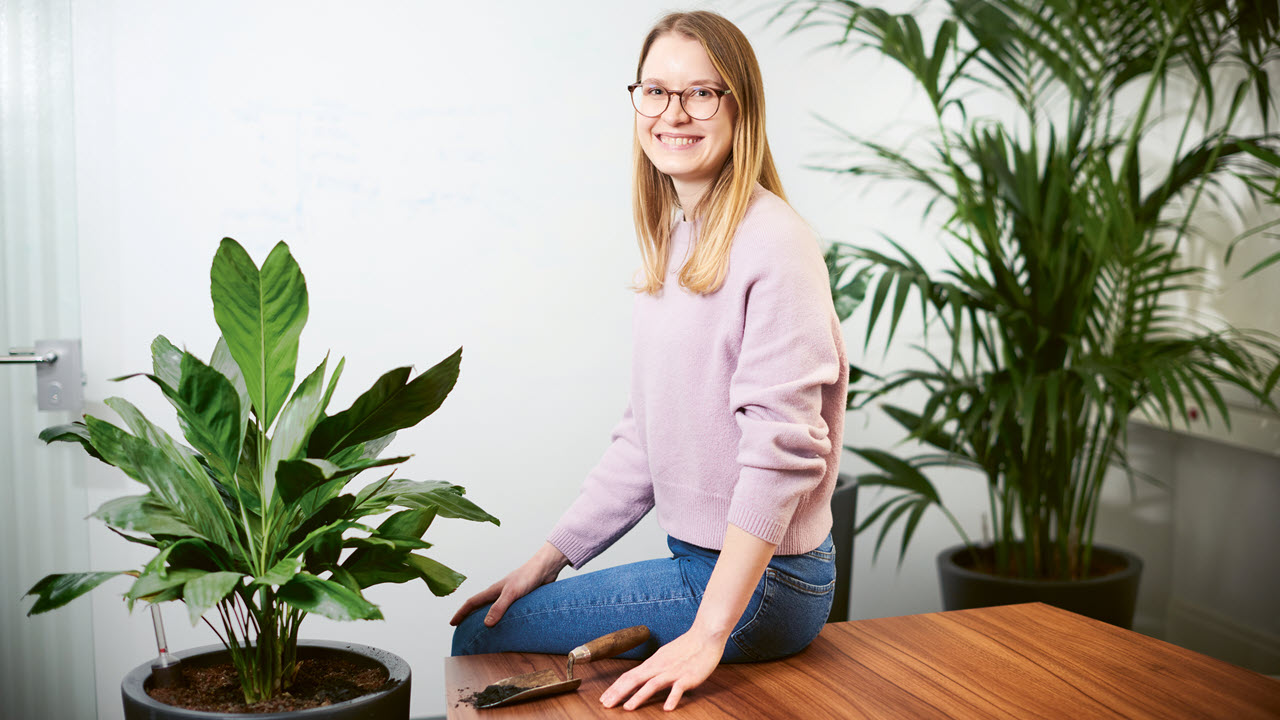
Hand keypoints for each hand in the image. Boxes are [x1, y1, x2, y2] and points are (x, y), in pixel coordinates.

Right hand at [449, 542, 567, 626]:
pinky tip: (508, 627)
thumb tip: (486, 624)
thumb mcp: (512, 593)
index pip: (472, 603)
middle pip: (480, 607)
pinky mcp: (521, 600)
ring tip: (483, 632)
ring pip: (493, 609)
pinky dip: (502, 620)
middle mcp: (499, 593)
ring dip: (486, 619)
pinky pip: (507, 612)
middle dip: (470, 618)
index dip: (461, 613)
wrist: (546, 568)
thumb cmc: (528, 576)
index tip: (452, 623)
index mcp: (493, 591)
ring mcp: (510, 596)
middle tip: (463, 630)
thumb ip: (499, 607)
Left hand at [599, 626, 725, 710]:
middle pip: (634, 680)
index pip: (629, 676)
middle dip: (619, 693)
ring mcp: (673, 672)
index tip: (604, 698)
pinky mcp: (687, 676)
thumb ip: (653, 668)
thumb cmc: (686, 647)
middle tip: (606, 704)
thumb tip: (640, 677)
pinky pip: (679, 688)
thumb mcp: (664, 656)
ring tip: (628, 707)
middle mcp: (659, 667)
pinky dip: (672, 698)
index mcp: (652, 663)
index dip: (615, 687)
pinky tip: (667, 708)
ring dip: (639, 696)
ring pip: (652, 684)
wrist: (705, 636)